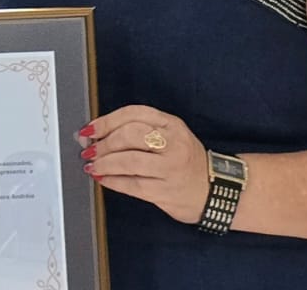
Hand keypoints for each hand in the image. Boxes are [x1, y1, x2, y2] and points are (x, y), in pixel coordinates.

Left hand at [80, 105, 208, 225]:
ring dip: (104, 163)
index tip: (90, 129)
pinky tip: (102, 179)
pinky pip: (133, 185)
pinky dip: (113, 181)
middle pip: (130, 135)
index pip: (134, 114)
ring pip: (129, 161)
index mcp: (172, 124)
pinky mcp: (167, 192)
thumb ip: (139, 130)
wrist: (216, 191)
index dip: (107, 120)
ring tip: (92, 165)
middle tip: (89, 149)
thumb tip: (96, 133)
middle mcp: (173, 144)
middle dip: (104, 143)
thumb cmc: (185, 160)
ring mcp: (171, 169)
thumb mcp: (170, 135)